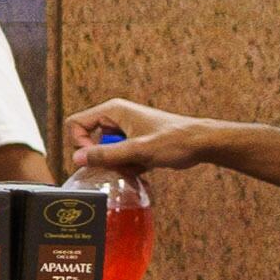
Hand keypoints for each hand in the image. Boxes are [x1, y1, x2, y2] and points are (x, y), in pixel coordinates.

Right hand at [63, 98, 213, 178]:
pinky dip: (127, 165)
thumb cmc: (175, 140)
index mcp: (113, 111)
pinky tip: (143, 168)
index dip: (80, 143)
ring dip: (117, 164)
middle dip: (103, 157)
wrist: (202, 143)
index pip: (76, 124)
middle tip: (121, 165)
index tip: (96, 157)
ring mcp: (125, 130)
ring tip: (136, 167)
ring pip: (105, 151)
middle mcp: (116, 118)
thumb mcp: (137, 149)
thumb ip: (105, 154)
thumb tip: (77, 159)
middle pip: (89, 140)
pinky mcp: (134, 141)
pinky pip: (118, 156)